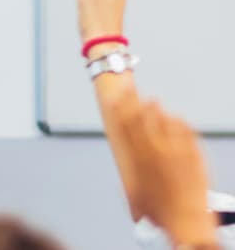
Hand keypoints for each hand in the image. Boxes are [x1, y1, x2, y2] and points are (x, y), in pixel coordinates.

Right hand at [115, 100, 214, 245]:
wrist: (185, 219)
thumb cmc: (159, 211)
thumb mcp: (135, 193)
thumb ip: (130, 176)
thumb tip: (127, 171)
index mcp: (137, 159)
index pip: (125, 126)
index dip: (119, 110)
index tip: (115, 98)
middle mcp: (154, 151)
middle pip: (142, 119)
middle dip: (134, 101)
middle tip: (131, 89)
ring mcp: (175, 151)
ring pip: (164, 121)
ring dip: (157, 110)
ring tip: (153, 100)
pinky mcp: (193, 154)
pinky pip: (185, 131)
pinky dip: (180, 122)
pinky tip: (177, 117)